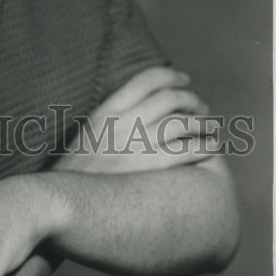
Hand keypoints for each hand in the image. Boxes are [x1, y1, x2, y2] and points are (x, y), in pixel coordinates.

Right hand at [52, 65, 219, 174]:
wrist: (63, 199)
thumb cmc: (78, 170)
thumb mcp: (89, 132)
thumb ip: (113, 116)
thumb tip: (142, 105)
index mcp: (107, 110)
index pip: (146, 79)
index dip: (171, 76)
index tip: (185, 79)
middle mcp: (122, 123)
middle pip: (169, 98)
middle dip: (192, 100)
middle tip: (203, 108)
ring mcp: (134, 145)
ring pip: (181, 123)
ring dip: (204, 123)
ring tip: (212, 129)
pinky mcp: (147, 168)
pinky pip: (185, 152)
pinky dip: (203, 147)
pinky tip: (210, 149)